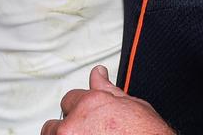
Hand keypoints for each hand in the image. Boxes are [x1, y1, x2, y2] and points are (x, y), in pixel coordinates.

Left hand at [41, 66, 172, 134]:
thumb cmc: (147, 134)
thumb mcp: (132, 106)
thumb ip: (108, 90)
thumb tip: (98, 74)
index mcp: (90, 104)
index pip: (69, 100)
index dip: (80, 109)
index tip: (86, 118)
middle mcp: (75, 124)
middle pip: (55, 124)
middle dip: (69, 128)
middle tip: (88, 134)